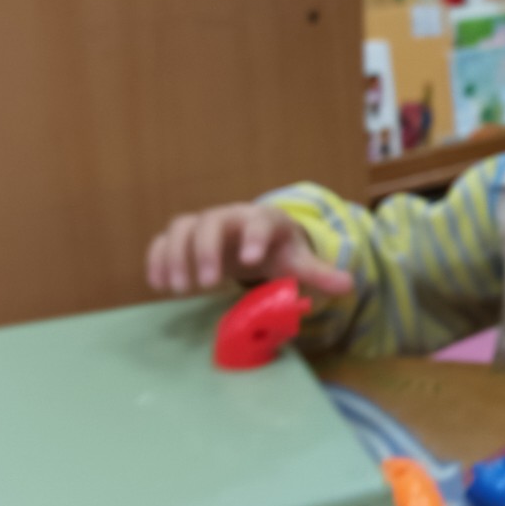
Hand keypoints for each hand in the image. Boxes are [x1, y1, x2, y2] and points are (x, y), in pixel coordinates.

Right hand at [145, 203, 352, 296]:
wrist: (255, 239)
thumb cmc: (277, 250)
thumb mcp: (298, 260)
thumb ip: (318, 272)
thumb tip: (348, 284)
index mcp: (263, 220)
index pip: (259, 222)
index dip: (255, 238)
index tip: (250, 261)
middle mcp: (230, 216)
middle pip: (212, 223)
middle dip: (207, 251)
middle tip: (207, 285)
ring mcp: (202, 224)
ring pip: (181, 228)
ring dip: (176, 256)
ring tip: (179, 289)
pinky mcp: (182, 237)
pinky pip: (162, 241)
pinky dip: (156, 259)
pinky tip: (157, 285)